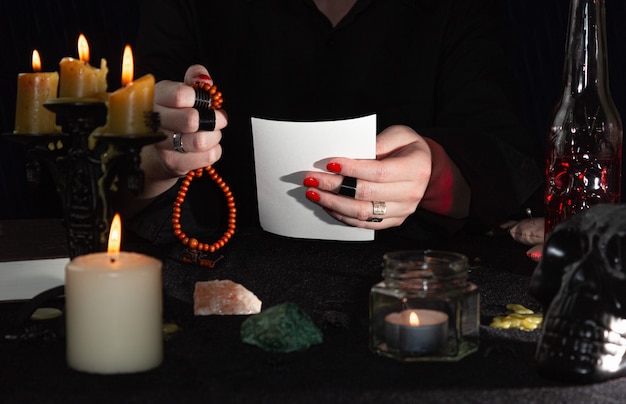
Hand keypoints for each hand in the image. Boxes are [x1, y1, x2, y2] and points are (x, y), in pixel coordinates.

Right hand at [139, 64, 227, 198]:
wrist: (158, 149)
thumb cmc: (172, 115)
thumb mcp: (180, 91)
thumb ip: (194, 79)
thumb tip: (203, 76)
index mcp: (155, 97)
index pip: (181, 96)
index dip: (200, 98)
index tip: (205, 101)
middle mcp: (154, 121)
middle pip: (191, 120)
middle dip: (214, 119)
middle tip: (219, 118)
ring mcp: (161, 144)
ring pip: (200, 141)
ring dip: (215, 136)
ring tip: (213, 132)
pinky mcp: (173, 163)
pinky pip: (207, 156)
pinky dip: (214, 150)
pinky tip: (208, 146)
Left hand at [302, 125, 469, 228]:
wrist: (425, 167)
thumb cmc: (408, 147)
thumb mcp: (400, 134)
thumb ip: (379, 141)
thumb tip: (353, 152)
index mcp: (415, 169)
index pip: (378, 172)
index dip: (352, 169)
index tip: (330, 164)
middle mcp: (411, 194)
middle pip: (366, 194)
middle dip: (334, 186)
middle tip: (312, 179)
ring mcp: (402, 211)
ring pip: (362, 213)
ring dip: (333, 203)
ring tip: (313, 193)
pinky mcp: (393, 221)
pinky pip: (364, 223)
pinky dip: (342, 215)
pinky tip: (327, 204)